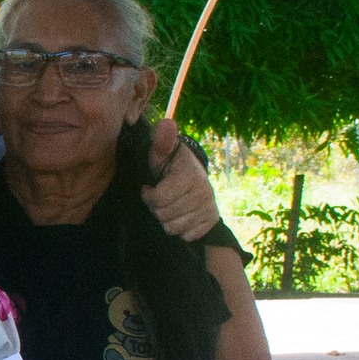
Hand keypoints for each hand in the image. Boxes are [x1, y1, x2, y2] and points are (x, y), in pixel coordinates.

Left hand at [142, 119, 220, 241]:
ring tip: (168, 207)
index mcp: (190, 174)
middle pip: (164, 214)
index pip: (160, 198)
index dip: (149, 195)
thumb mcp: (163, 154)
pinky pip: (185, 236)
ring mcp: (208, 208)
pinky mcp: (209, 222)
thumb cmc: (172, 169)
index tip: (149, 188)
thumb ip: (162, 142)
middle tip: (160, 198)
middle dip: (156, 208)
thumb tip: (166, 123)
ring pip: (173, 227)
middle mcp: (203, 191)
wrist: (198, 185)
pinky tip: (179, 217)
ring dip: (165, 220)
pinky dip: (178, 230)